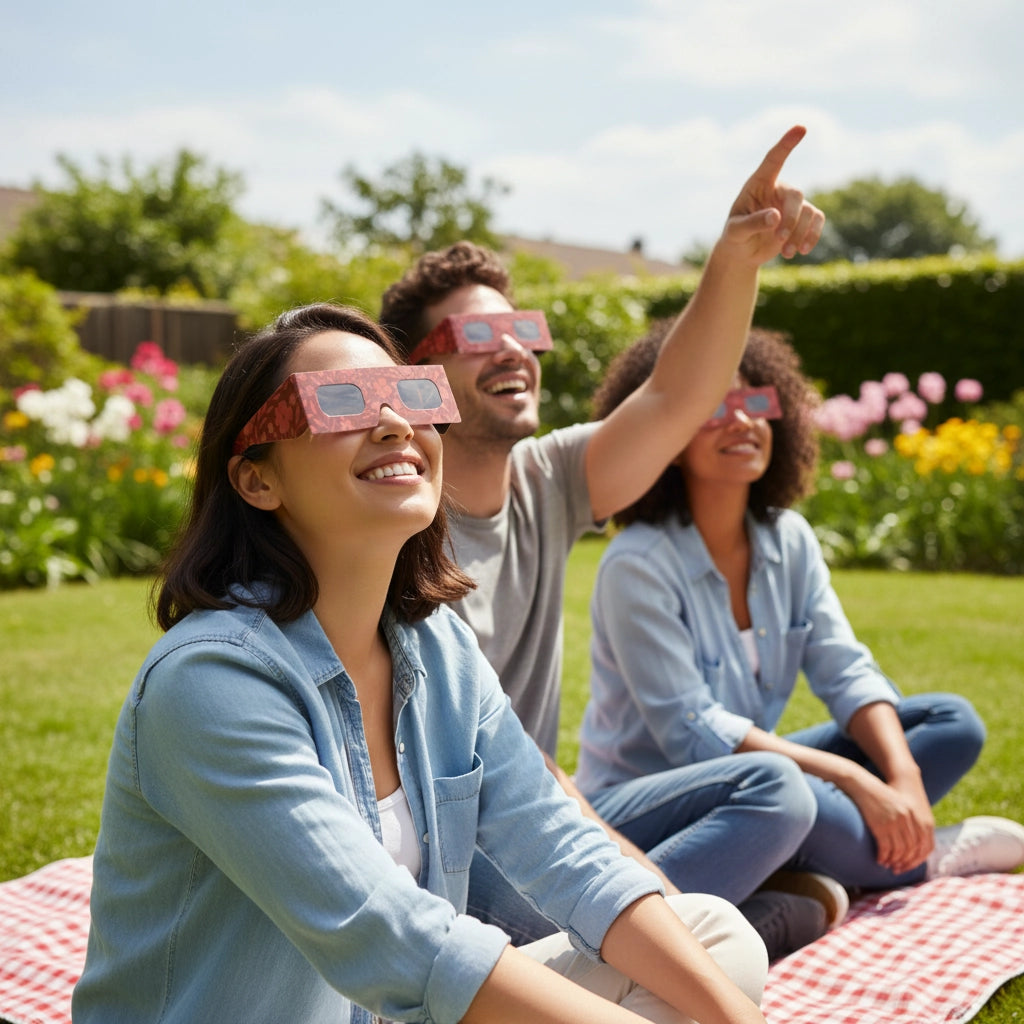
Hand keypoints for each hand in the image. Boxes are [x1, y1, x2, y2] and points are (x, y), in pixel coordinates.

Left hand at [721, 125, 823, 264]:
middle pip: (796, 195)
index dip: (786, 144)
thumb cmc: (735, 237)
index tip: (801, 128)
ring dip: (800, 233)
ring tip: (788, 253)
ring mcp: (792, 203)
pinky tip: (802, 251)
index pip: (774, 160)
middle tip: (779, 239)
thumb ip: (752, 223)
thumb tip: (776, 217)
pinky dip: (812, 236)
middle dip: (791, 219)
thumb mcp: (736, 232)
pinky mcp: (803, 218)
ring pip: (808, 211)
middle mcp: (778, 189)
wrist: (742, 253)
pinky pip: (817, 221)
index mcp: (758, 184)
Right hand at [848, 769, 935, 874]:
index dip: (918, 857)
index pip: (924, 844)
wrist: (862, 785)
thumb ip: (907, 819)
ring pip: (899, 851)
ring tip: (887, 864)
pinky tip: (879, 859)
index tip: (910, 864)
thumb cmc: (879, 796)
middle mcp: (907, 819)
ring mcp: (894, 822)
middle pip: (911, 849)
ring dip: (893, 861)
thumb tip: (911, 842)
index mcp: (914, 815)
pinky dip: (883, 856)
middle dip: (905, 862)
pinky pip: (885, 847)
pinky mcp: (880, 825)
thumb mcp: (898, 805)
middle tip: (898, 869)